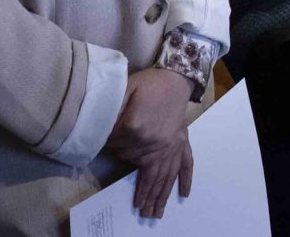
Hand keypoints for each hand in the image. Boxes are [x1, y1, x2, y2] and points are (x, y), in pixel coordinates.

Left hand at [109, 68, 196, 218]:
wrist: (176, 76)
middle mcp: (157, 142)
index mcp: (138, 129)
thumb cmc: (149, 83)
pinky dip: (185, 179)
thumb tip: (104, 135)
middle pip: (144, 170)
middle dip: (142, 192)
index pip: (120, 150)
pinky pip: (186, 164)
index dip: (113, 149)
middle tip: (141, 211)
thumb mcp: (124, 91)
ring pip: (165, 175)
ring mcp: (172, 145)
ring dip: (160, 195)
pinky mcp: (182, 142)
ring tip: (155, 213)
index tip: (109, 149)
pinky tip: (183, 194)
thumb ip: (112, 113)